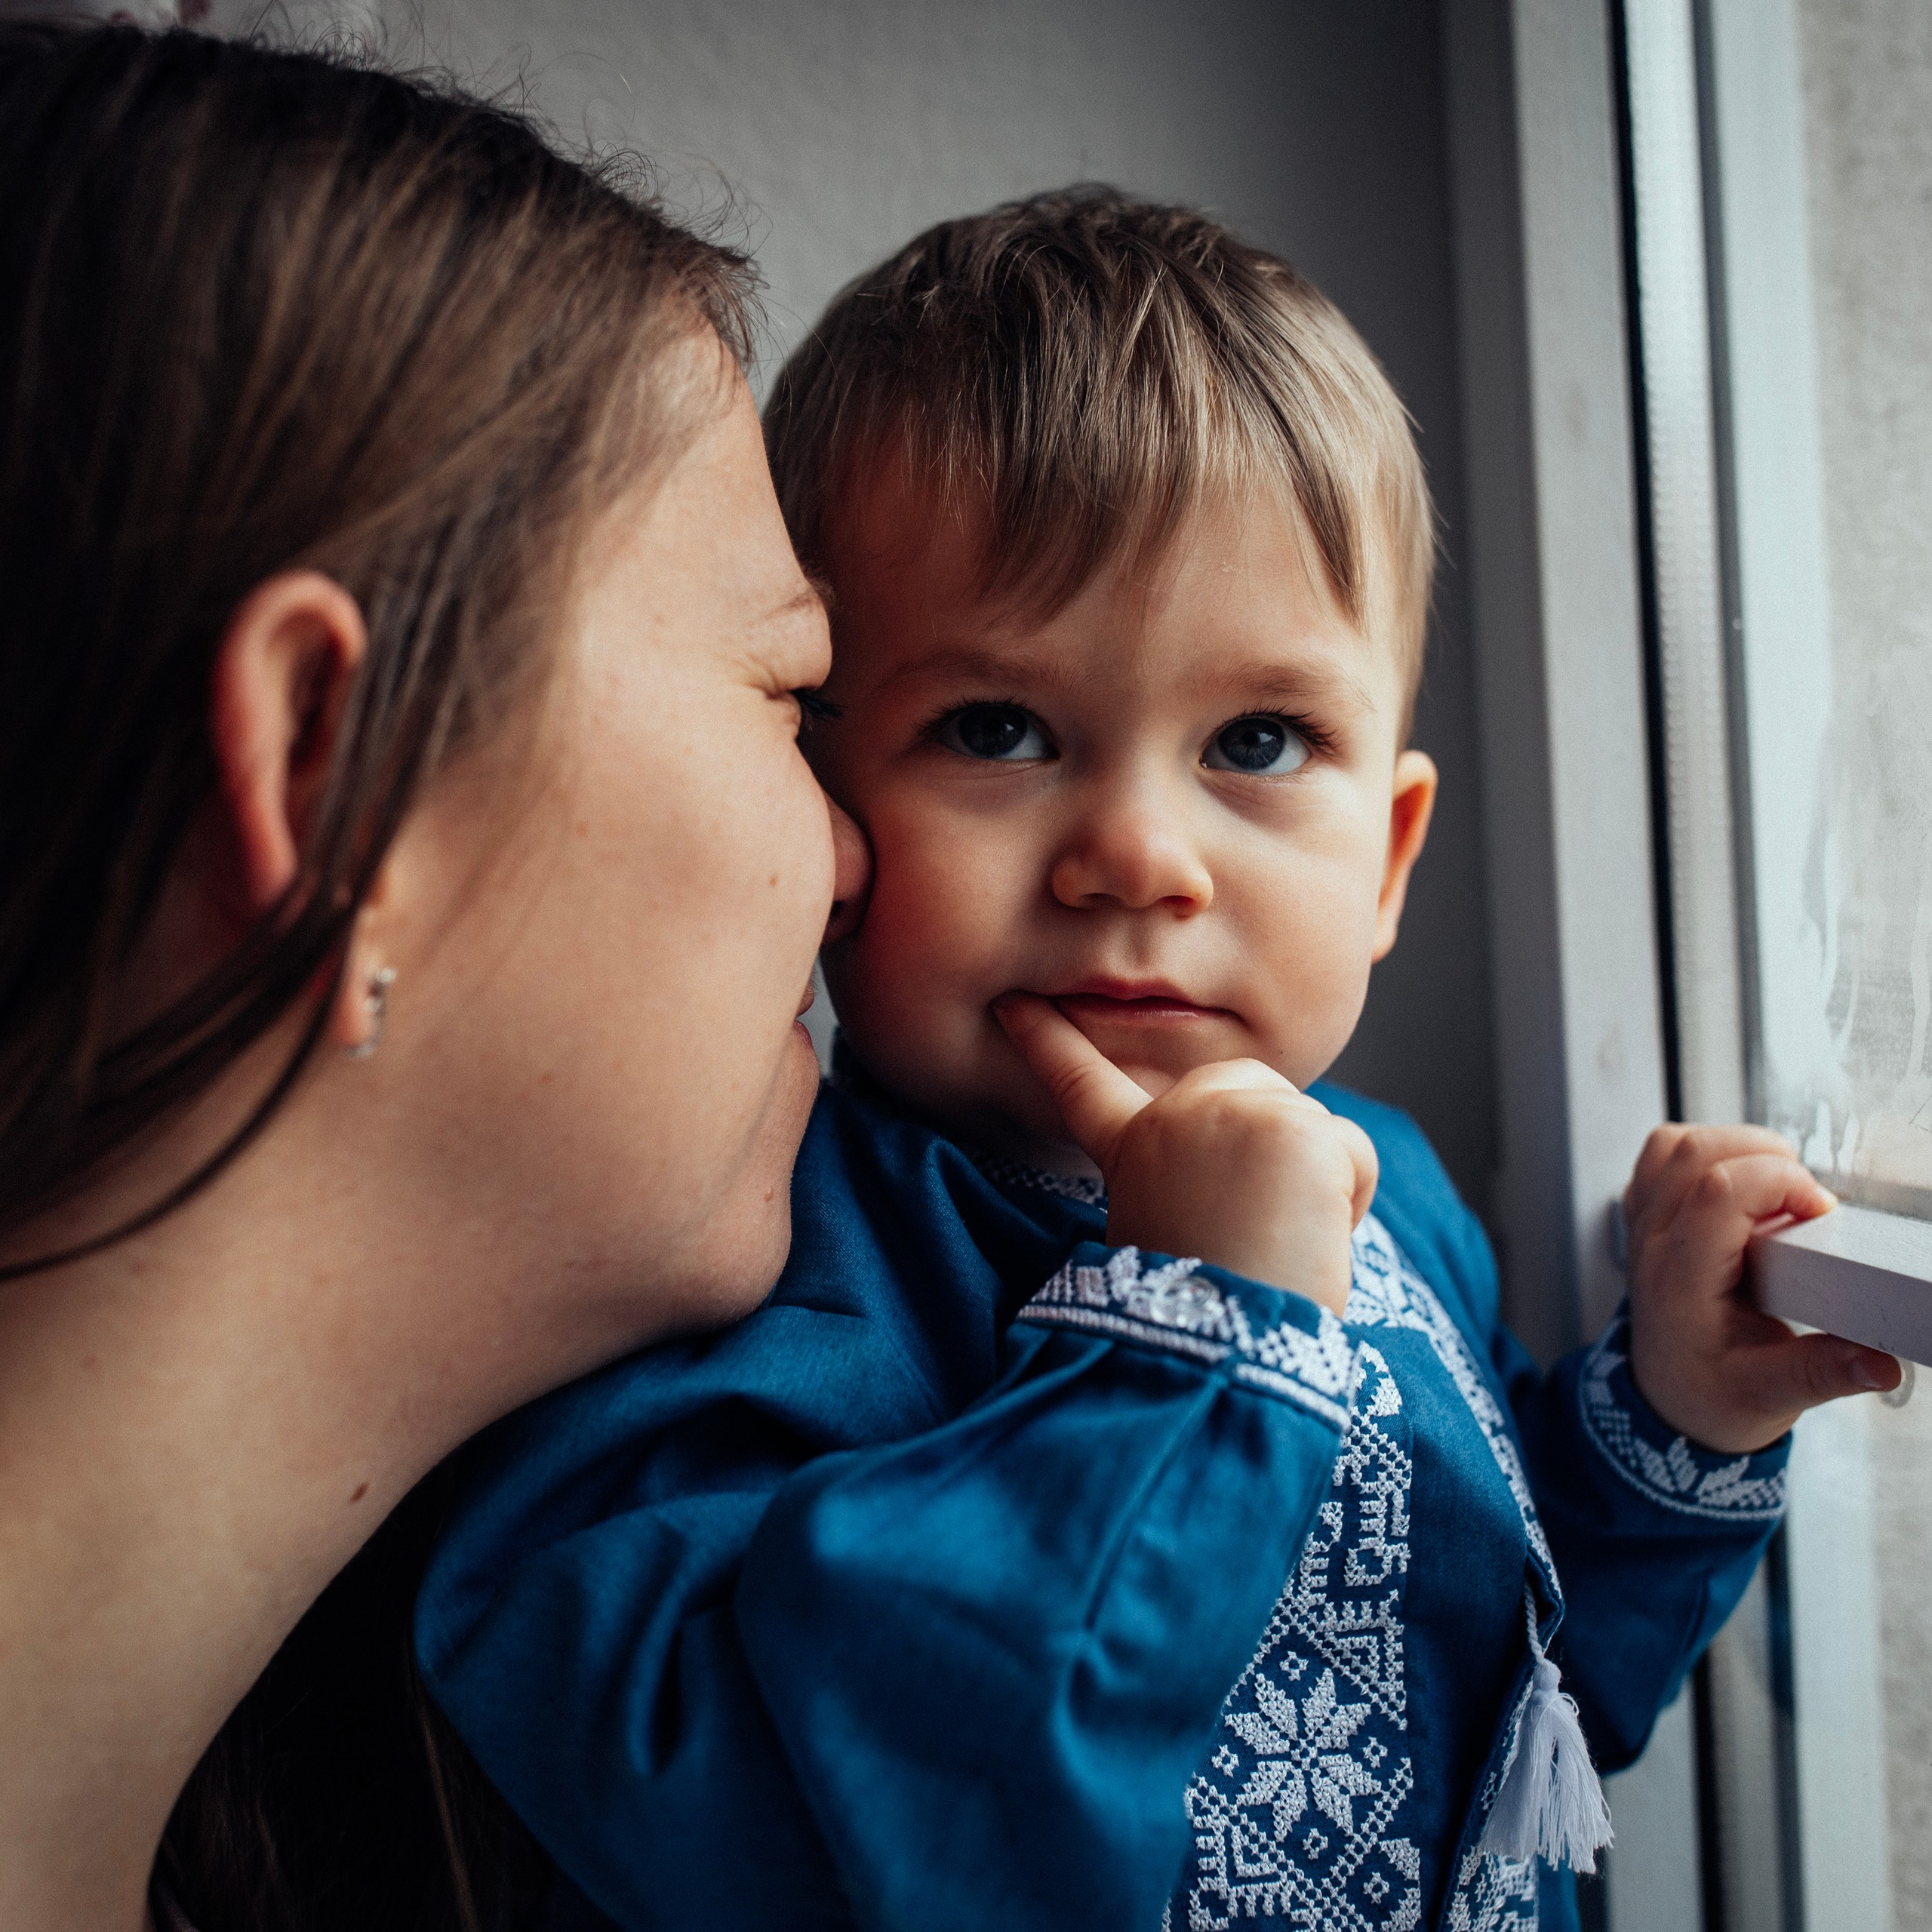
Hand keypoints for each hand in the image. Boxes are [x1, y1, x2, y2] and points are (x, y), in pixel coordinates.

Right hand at [994, 994, 1376, 1316]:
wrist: (1223, 1348)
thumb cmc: (1208, 1314)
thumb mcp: (1172, 1231)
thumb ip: (1190, 1181)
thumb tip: (1242, 1182)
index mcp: (1132, 1151)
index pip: (1081, 1084)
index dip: (1046, 1041)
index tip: (1013, 1003)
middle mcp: (1173, 1117)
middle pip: (1252, 1090)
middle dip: (1276, 1143)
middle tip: (1255, 1226)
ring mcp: (1231, 1111)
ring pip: (1309, 1124)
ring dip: (1316, 1185)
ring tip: (1277, 1244)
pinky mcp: (1291, 1123)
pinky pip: (1350, 1150)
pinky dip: (1350, 1197)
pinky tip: (1311, 1236)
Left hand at [1623, 1123, 1900, 1452]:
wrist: (1667, 1402)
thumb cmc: (1711, 1396)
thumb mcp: (1770, 1395)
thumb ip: (1823, 1373)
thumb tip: (1881, 1363)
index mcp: (1680, 1280)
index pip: (1718, 1193)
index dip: (1780, 1183)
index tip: (1822, 1211)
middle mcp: (1652, 1244)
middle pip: (1696, 1155)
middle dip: (1765, 1158)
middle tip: (1804, 1203)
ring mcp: (1643, 1226)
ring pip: (1676, 1146)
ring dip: (1736, 1148)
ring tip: (1778, 1189)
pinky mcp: (1647, 1216)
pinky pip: (1662, 1157)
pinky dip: (1705, 1153)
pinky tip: (1740, 1185)